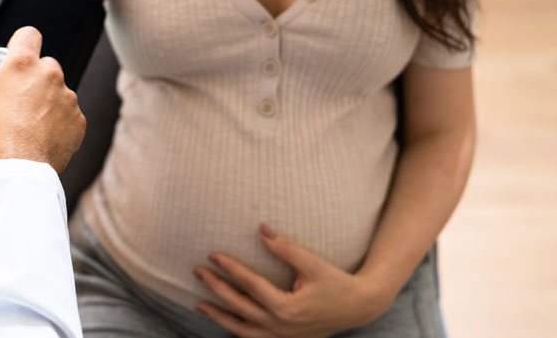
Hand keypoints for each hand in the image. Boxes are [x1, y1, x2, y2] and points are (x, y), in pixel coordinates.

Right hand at [0, 26, 85, 172]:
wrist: (16, 169)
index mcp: (23, 64)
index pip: (28, 35)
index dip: (21, 43)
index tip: (16, 55)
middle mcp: (50, 75)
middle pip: (44, 65)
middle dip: (32, 78)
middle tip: (16, 99)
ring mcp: (67, 98)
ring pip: (57, 91)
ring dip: (45, 101)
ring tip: (26, 123)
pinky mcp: (78, 120)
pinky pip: (67, 114)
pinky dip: (57, 121)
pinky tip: (39, 134)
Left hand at [192, 224, 390, 337]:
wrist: (358, 307)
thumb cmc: (336, 282)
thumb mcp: (312, 263)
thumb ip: (285, 248)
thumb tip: (260, 229)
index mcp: (286, 307)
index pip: (249, 285)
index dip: (229, 269)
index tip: (212, 254)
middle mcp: (280, 327)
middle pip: (239, 308)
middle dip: (216, 289)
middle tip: (198, 272)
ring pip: (241, 331)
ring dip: (220, 317)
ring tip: (200, 305)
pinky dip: (237, 331)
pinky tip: (225, 321)